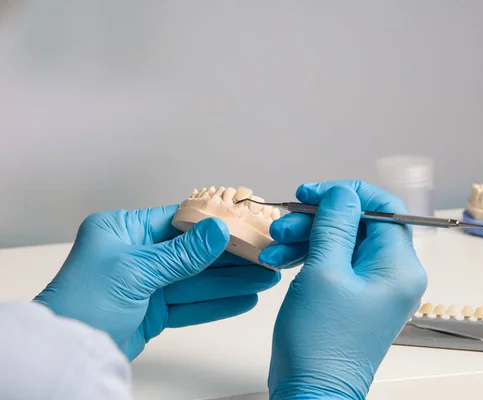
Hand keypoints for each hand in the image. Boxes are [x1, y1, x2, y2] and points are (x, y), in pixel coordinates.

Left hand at [34, 205, 293, 359]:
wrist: (67, 356)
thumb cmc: (82, 305)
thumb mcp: (136, 271)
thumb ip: (182, 253)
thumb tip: (219, 229)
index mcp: (123, 231)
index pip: (179, 219)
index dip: (215, 221)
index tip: (246, 222)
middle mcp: (135, 254)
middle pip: (193, 251)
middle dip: (231, 256)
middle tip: (264, 254)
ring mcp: (146, 284)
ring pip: (197, 280)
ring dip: (232, 281)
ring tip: (266, 278)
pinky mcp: (153, 312)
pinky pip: (191, 304)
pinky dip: (217, 304)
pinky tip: (244, 299)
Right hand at [267, 181, 427, 398]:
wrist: (311, 392)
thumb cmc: (321, 342)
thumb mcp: (324, 272)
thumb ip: (334, 225)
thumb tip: (343, 193)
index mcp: (399, 267)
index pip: (383, 208)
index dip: (346, 194)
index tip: (313, 193)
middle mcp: (393, 275)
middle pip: (358, 224)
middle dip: (316, 219)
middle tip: (284, 222)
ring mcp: (373, 287)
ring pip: (341, 242)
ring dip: (305, 238)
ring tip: (273, 247)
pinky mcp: (353, 296)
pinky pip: (334, 263)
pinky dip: (307, 257)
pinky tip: (279, 260)